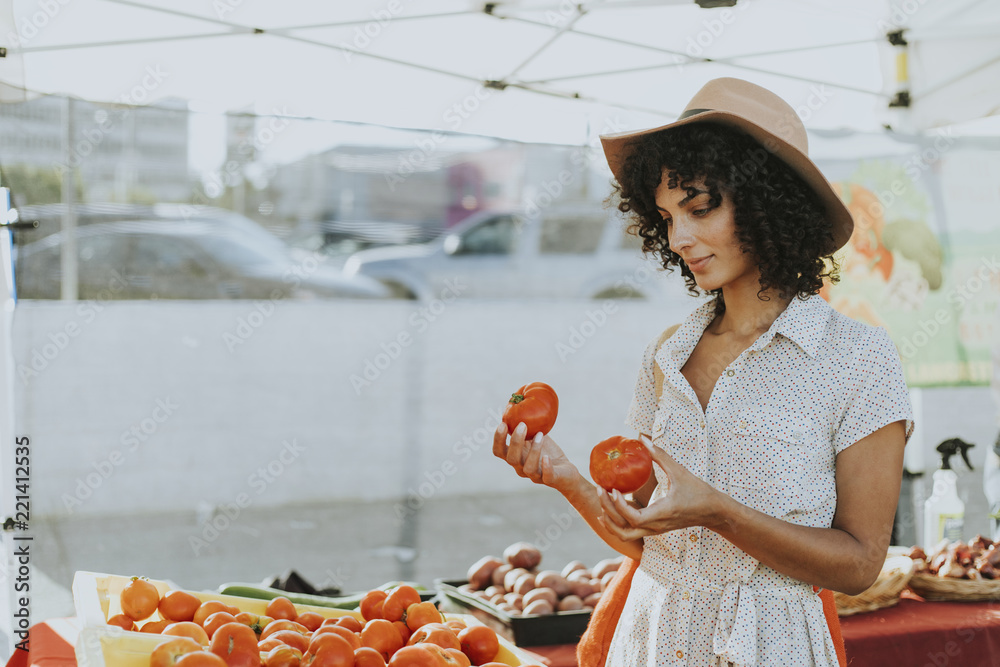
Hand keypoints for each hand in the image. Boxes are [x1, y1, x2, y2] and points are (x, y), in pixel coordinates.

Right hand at [493, 421, 578, 491]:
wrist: (565, 471)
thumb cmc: (547, 451)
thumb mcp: (536, 436)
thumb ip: (527, 425)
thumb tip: (521, 401)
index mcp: (515, 457)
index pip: (499, 451)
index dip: (498, 439)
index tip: (503, 423)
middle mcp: (521, 468)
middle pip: (511, 459)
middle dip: (515, 441)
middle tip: (522, 425)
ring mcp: (535, 475)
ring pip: (528, 468)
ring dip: (533, 450)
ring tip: (540, 434)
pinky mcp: (551, 480)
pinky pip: (547, 477)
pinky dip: (546, 467)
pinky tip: (547, 457)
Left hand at [598, 437, 721, 539]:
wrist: (713, 512)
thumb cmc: (699, 492)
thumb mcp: (680, 472)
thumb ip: (660, 456)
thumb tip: (643, 439)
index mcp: (662, 514)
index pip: (635, 518)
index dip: (620, 506)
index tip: (615, 489)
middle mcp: (656, 527)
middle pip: (623, 530)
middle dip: (608, 511)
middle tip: (601, 489)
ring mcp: (654, 531)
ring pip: (624, 535)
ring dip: (609, 520)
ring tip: (602, 498)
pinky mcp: (653, 529)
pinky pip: (629, 531)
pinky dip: (615, 522)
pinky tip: (608, 507)